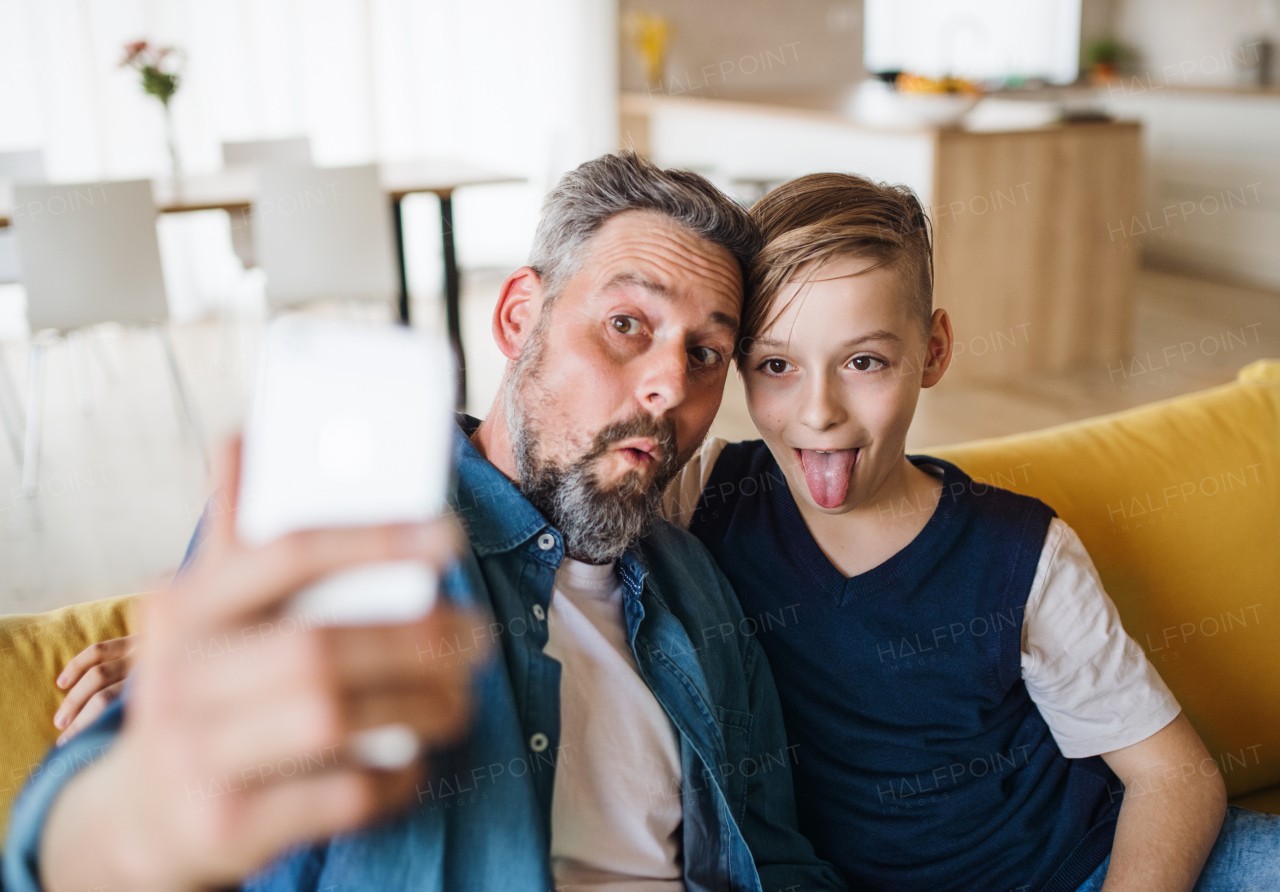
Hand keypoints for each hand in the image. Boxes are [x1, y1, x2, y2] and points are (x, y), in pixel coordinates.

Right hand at [40, 438, 482, 891]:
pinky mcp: (229, 825)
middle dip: (416, 638)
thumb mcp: (203, 615)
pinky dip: (395, 775)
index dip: (372, 538)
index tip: (448, 532)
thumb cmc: (201, 692)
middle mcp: (180, 681)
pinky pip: (341, 794)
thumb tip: (243, 437)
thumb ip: (235, 535)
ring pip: (332, 720)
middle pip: (319, 647)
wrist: (142, 819)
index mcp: (182, 612)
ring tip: (460, 696)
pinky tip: (415, 758)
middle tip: (477, 634)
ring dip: (420, 704)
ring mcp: (200, 758)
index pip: (283, 556)